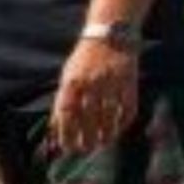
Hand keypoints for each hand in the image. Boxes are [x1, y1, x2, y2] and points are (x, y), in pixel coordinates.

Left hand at [51, 38, 138, 153]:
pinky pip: (128, 106)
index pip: (66, 113)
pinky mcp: (129, 80)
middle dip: (86, 137)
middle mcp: (91, 82)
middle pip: (88, 117)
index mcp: (72, 81)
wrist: (110, 34)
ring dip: (105, 133)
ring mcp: (111, 81)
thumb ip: (61, 101)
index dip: (66, 133)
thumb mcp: (67, 76)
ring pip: (108, 115)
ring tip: (102, 143)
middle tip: (86, 150)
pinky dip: (123, 121)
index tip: (67, 147)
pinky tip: (119, 129)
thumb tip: (54, 129)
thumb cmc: (84, 60)